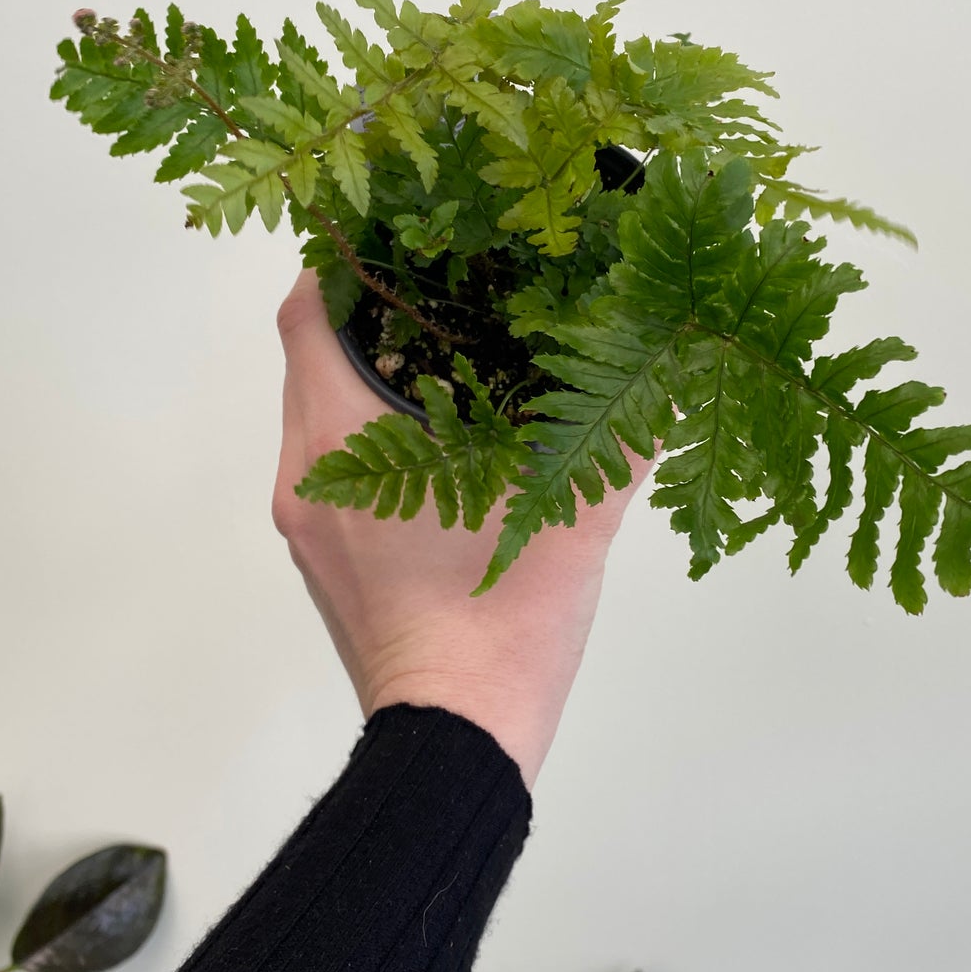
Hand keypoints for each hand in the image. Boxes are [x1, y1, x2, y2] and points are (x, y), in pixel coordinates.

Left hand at [271, 271, 650, 786]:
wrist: (456, 741)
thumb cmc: (500, 625)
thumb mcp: (574, 519)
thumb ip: (618, 437)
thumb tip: (666, 366)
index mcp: (340, 448)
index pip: (305, 318)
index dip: (339, 262)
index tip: (392, 230)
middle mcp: (304, 478)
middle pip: (308, 362)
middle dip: (370, 316)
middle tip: (443, 279)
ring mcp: (308, 527)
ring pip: (321, 418)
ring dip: (370, 378)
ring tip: (450, 350)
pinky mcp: (325, 563)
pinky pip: (337, 468)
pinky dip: (374, 435)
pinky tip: (444, 437)